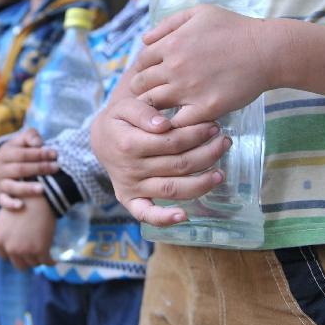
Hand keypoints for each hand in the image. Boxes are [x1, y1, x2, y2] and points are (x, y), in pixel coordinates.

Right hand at [0, 128, 58, 209]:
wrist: (6, 166)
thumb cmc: (20, 151)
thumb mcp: (22, 140)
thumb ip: (30, 136)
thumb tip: (38, 144)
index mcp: (4, 153)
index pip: (22, 154)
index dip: (39, 154)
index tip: (55, 154)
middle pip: (20, 169)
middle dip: (39, 168)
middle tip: (56, 168)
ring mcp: (0, 183)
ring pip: (13, 186)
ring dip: (28, 188)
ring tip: (43, 189)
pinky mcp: (1, 196)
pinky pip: (3, 201)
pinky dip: (11, 204)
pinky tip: (21, 205)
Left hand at [0, 195, 55, 269]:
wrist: (39, 196)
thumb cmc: (22, 202)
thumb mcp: (3, 216)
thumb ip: (0, 230)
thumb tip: (0, 241)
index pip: (5, 256)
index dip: (14, 254)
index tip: (22, 252)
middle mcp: (9, 247)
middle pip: (18, 264)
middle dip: (26, 260)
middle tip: (34, 256)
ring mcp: (24, 249)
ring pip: (33, 263)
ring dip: (38, 260)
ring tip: (44, 256)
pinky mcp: (40, 249)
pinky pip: (46, 262)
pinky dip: (50, 262)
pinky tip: (53, 261)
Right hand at [89, 93, 230, 226]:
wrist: (101, 139)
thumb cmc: (119, 120)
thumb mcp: (125, 106)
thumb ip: (143, 111)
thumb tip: (163, 125)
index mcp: (129, 144)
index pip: (171, 142)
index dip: (196, 135)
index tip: (212, 126)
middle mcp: (130, 169)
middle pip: (178, 165)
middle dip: (206, 154)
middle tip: (223, 143)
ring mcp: (131, 187)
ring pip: (172, 189)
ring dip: (201, 183)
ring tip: (220, 173)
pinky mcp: (131, 201)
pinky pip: (147, 215)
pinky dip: (165, 219)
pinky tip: (184, 216)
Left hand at [130, 6, 272, 126]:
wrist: (267, 51)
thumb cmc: (235, 28)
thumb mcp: (199, 13)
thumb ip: (168, 23)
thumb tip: (144, 40)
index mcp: (171, 44)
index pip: (140, 61)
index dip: (144, 68)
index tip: (153, 74)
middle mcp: (174, 68)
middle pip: (140, 85)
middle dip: (144, 89)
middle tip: (155, 92)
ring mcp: (188, 89)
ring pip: (153, 105)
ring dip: (155, 107)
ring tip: (165, 108)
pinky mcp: (204, 108)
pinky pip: (176, 123)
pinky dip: (174, 123)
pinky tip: (182, 119)